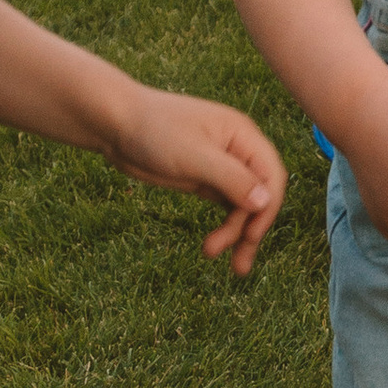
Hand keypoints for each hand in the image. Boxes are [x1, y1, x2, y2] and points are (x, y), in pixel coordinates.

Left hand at [101, 86, 287, 270]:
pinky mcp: (204, 181)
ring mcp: (222, 167)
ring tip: (210, 255)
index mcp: (243, 136)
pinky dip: (224, 227)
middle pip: (259, 195)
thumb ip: (231, 178)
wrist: (115, 123)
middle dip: (250, 228)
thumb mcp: (194, 156)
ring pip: (243, 206)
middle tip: (236, 263)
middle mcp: (238, 151)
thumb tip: (266, 202)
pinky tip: (214, 245)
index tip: (251, 236)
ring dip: (235, 233)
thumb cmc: (155, 130)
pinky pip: (226, 207)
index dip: (267, 207)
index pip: (271, 175)